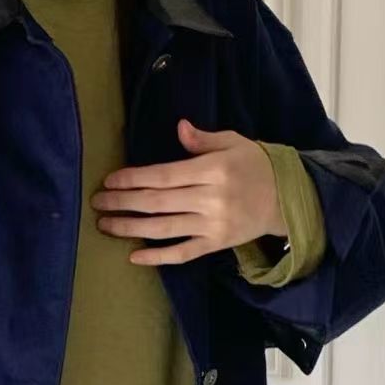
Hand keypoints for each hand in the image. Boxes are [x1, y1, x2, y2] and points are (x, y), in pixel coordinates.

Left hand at [90, 119, 286, 265]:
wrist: (288, 199)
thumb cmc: (256, 165)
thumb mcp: (233, 143)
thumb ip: (203, 140)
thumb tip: (179, 128)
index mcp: (213, 170)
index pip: (164, 176)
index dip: (134, 180)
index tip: (110, 181)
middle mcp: (211, 199)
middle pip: (157, 203)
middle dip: (123, 203)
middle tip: (96, 203)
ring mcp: (212, 225)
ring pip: (164, 229)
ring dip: (130, 228)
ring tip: (106, 225)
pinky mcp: (215, 244)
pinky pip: (182, 253)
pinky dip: (158, 257)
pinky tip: (134, 256)